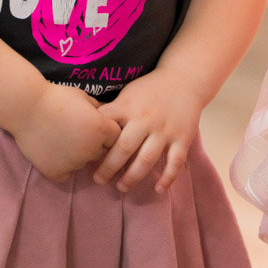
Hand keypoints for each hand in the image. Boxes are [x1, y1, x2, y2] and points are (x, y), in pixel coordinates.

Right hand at [11, 83, 120, 183]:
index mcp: (100, 130)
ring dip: (76, 155)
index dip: (105, 130)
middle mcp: (91, 149)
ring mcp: (73, 163)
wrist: (26, 105)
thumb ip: (98, 109)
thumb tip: (105, 116)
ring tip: (59, 139)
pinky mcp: (56, 172)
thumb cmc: (55, 96)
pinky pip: (64, 174)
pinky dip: (60, 167)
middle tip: (75, 132)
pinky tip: (52, 153)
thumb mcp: (82, 96)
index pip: (115, 136)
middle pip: (100, 152)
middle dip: (92, 144)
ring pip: (81, 163)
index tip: (92, 124)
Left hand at [92, 68, 201, 193]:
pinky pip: (175, 162)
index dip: (95, 144)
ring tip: (121, 187)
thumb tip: (87, 127)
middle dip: (109, 167)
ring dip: (133, 176)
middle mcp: (145, 119)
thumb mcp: (127, 93)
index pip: (107, 127)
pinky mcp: (182, 138)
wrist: (183, 79)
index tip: (85, 157)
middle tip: (98, 180)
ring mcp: (165, 130)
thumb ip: (113, 111)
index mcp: (128, 106)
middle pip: (124, 147)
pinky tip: (158, 189)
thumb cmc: (149, 89)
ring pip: (147, 159)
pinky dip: (167, 177)